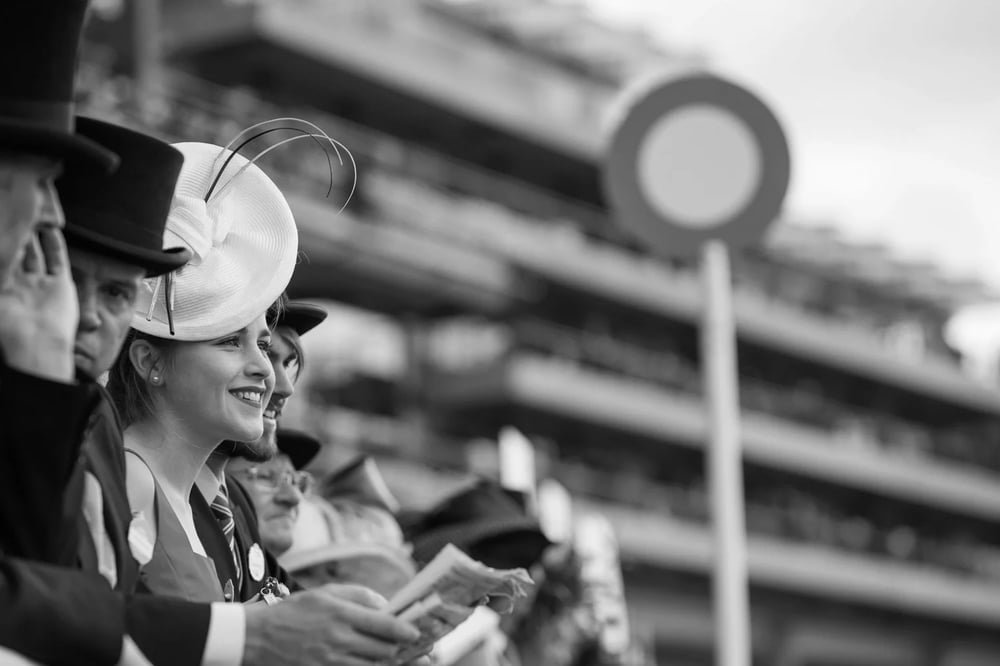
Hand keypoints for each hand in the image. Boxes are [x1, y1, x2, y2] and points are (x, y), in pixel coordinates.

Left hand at [0, 227, 76, 380]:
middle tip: (11, 213)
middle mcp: (19, 285)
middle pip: (15, 254)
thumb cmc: (9, 329)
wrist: (38, 345)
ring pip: (34, 254)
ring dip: (31, 235)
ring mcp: (40, 285)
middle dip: (13, 235)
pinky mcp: (60, 286)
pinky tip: (50, 229)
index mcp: (1, 289)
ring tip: (29, 214)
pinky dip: (54, 244)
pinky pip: (57, 260)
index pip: (0, 260)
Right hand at [243, 583, 421, 665]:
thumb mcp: (324, 592)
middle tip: (418, 650)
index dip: (406, 631)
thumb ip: (358, 595)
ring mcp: (330, 662)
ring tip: (402, 659)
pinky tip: (376, 665)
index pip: (384, 625)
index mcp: (341, 614)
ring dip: (388, 664)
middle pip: (383, 650)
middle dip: (403, 651)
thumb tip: (386, 604)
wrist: (256, 638)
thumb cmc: (293, 611)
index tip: (417, 633)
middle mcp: (338, 639)